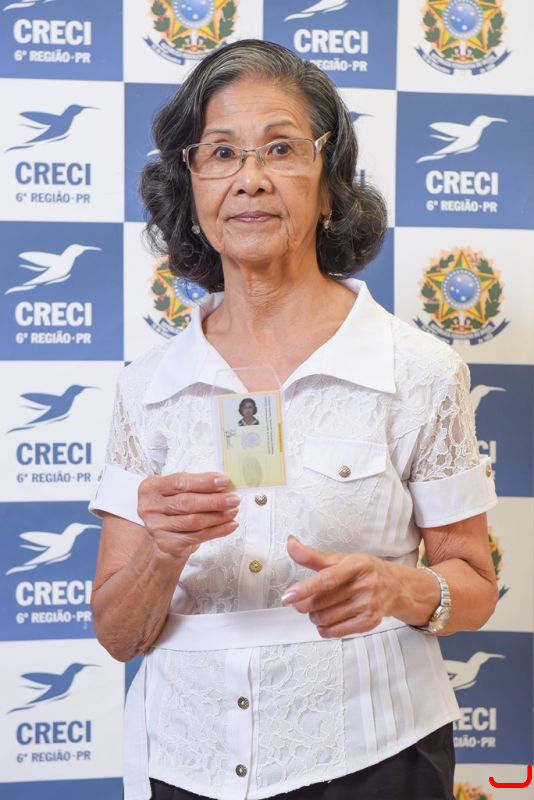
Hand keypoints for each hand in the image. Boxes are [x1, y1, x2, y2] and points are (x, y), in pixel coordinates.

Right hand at [138, 472, 239, 560]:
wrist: (163, 531)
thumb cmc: (173, 503)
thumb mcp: (176, 489)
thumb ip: (195, 484)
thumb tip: (223, 484)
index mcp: (150, 488)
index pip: (179, 482)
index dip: (203, 482)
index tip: (224, 481)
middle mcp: (149, 508)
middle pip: (186, 503)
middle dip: (214, 501)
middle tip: (233, 499)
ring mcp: (156, 528)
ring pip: (193, 522)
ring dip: (218, 516)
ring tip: (233, 511)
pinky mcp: (167, 544)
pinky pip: (197, 537)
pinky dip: (217, 531)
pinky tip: (230, 525)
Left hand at [281, 536, 400, 637]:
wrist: (396, 587)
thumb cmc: (365, 571)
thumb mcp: (342, 559)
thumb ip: (313, 556)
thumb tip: (290, 543)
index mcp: (357, 564)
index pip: (327, 579)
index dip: (305, 588)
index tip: (288, 596)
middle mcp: (366, 584)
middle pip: (323, 601)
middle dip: (304, 604)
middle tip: (300, 600)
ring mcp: (369, 605)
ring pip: (326, 618)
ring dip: (313, 616)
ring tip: (317, 609)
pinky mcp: (370, 622)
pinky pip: (336, 632)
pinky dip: (324, 628)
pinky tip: (325, 621)